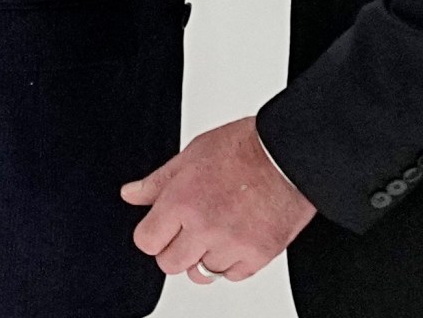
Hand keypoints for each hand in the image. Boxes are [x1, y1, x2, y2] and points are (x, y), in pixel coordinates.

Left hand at [124, 117, 315, 283]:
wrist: (292, 154)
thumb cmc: (247, 147)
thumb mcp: (193, 154)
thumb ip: (158, 181)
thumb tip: (131, 195)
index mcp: (183, 200)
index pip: (147, 242)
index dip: (154, 234)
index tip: (163, 227)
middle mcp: (204, 227)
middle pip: (170, 264)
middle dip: (177, 249)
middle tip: (191, 229)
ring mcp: (232, 245)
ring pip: (202, 273)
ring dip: (207, 256)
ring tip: (220, 228)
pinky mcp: (258, 256)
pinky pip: (233, 276)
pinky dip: (234, 261)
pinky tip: (239, 235)